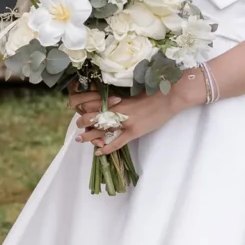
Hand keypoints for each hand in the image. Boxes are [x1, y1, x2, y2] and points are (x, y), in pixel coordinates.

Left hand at [73, 73, 205, 151]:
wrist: (169, 96)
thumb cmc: (153, 91)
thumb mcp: (132, 91)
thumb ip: (118, 96)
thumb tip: (108, 100)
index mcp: (116, 96)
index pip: (90, 99)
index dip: (79, 104)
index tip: (75, 107)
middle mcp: (117, 109)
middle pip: (91, 116)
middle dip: (82, 122)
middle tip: (79, 126)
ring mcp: (125, 121)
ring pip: (100, 131)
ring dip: (88, 136)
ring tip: (80, 139)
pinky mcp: (134, 131)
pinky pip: (116, 143)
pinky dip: (106, 149)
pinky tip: (98, 152)